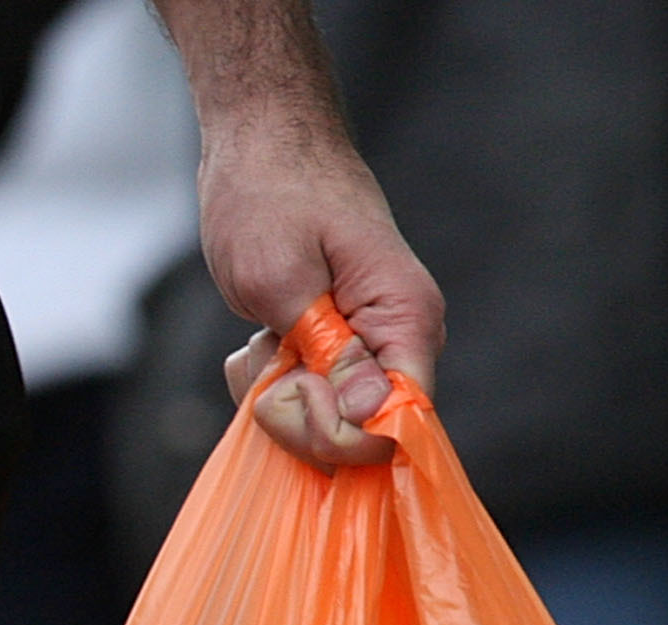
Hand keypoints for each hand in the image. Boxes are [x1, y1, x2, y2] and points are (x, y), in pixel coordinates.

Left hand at [195, 114, 440, 465]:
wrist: (262, 146)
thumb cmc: (268, 199)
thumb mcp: (281, 280)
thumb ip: (326, 353)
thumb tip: (371, 417)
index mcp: (406, 319)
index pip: (399, 423)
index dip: (339, 434)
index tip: (290, 391)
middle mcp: (399, 339)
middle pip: (358, 433)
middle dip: (299, 414)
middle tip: (269, 352)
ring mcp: (368, 346)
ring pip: (324, 421)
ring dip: (277, 394)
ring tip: (264, 335)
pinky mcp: (337, 349)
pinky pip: (305, 399)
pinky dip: (271, 382)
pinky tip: (260, 339)